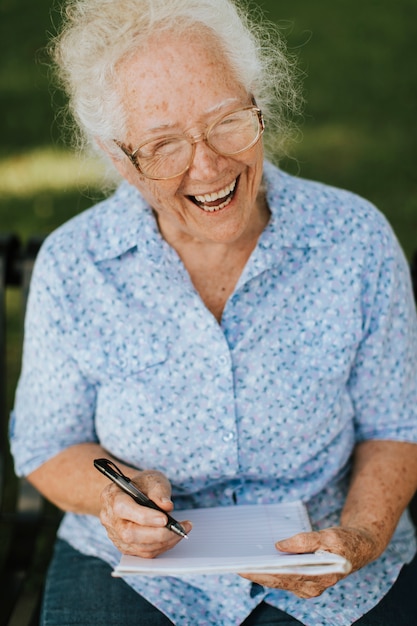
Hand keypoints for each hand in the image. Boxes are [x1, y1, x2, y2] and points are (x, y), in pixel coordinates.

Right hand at [99, 469, 191, 557]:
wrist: (132, 494)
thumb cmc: (142, 485)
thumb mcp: (152, 479)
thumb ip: (159, 490)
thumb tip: (166, 506)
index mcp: (112, 496)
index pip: (123, 509)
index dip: (144, 517)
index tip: (165, 519)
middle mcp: (110, 518)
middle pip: (129, 533)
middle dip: (158, 534)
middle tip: (179, 528)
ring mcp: (115, 535)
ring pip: (138, 546)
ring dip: (163, 542)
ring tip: (181, 531)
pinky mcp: (124, 546)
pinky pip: (142, 553)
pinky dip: (161, 546)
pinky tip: (172, 537)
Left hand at [239, 525, 380, 597]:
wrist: (360, 547)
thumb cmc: (345, 541)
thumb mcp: (328, 536)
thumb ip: (304, 541)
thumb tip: (279, 545)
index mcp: (317, 579)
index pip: (282, 578)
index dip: (261, 573)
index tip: (243, 567)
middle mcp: (310, 588)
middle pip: (277, 582)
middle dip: (256, 574)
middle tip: (235, 563)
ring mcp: (308, 587)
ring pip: (278, 581)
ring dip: (261, 573)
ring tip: (242, 561)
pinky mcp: (305, 581)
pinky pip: (283, 578)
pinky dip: (270, 570)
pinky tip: (259, 561)